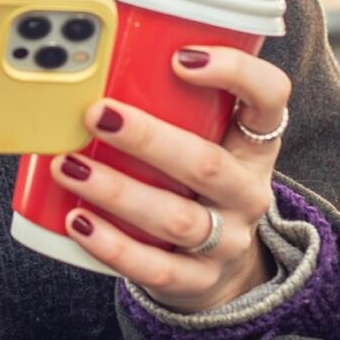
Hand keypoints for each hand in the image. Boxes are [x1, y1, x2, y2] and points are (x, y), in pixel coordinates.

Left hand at [47, 47, 293, 311]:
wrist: (220, 271)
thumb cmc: (194, 185)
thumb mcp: (204, 141)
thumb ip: (170, 107)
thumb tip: (86, 62)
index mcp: (255, 145)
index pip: (270, 98)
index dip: (237, 73)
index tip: (181, 57)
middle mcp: (249, 192)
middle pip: (208, 165)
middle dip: (148, 139)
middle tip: (96, 114)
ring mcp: (228, 242)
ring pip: (177, 219)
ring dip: (117, 191)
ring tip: (68, 167)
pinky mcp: (198, 281)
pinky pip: (156, 268)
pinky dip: (113, 246)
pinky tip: (78, 222)